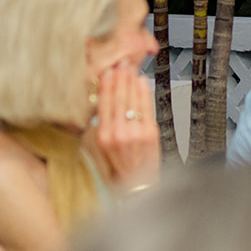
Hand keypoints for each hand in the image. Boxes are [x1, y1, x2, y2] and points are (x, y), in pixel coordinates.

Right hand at [94, 62, 159, 188]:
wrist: (136, 187)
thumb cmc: (117, 169)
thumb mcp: (100, 150)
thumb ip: (100, 127)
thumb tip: (101, 104)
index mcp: (103, 137)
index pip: (103, 105)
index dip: (106, 86)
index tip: (106, 72)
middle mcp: (118, 134)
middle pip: (118, 98)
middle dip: (119, 78)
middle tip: (120, 63)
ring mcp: (135, 133)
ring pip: (132, 100)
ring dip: (131, 81)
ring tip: (129, 68)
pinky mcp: (150, 133)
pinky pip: (146, 107)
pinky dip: (144, 92)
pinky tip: (142, 81)